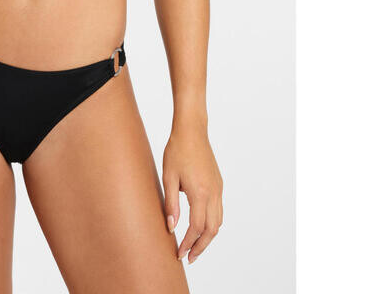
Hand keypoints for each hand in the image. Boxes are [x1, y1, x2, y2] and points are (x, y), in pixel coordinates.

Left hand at [162, 121, 222, 263]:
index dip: (188, 243)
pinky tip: (200, 225)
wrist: (192, 130)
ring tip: (194, 245)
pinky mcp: (218, 184)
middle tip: (189, 257)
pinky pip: (219, 210)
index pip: (197, 227)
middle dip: (201, 246)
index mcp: (200, 192)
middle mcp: (213, 193)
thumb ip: (171, 203)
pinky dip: (211, 223)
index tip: (179, 253)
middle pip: (212, 230)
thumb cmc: (177, 150)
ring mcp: (218, 188)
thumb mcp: (168, 176)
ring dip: (207, 237)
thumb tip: (171, 227)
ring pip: (218, 222)